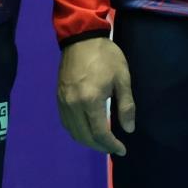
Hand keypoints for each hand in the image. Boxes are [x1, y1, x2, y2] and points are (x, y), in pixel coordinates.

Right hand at [58, 37, 134, 156]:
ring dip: (87, 140)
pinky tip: (86, 129)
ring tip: (101, 141)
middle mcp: (73, 104)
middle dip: (100, 146)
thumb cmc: (106, 57)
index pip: (100, 133)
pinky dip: (76, 131)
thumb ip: (126, 106)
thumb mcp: (122, 79)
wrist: (81, 37)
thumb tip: (128, 129)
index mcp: (90, 100)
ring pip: (73, 131)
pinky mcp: (58, 96)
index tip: (122, 149)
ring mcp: (63, 101)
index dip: (112, 145)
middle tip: (113, 147)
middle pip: (84, 136)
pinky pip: (66, 121)